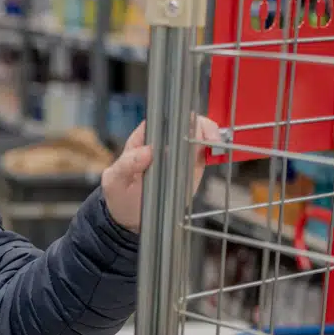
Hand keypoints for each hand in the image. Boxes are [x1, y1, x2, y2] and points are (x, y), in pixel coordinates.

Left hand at [101, 116, 220, 232]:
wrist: (129, 215)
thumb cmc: (118, 192)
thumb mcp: (115, 179)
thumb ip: (127, 164)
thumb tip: (147, 152)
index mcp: (144, 137)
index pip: (164, 119)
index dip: (178, 119)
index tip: (187, 128)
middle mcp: (165, 141)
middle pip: (188, 123)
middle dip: (202, 126)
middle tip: (208, 140)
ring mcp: (180, 153)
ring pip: (201, 136)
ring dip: (211, 137)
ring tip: (215, 147)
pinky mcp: (191, 167)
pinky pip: (205, 154)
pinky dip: (214, 152)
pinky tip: (217, 154)